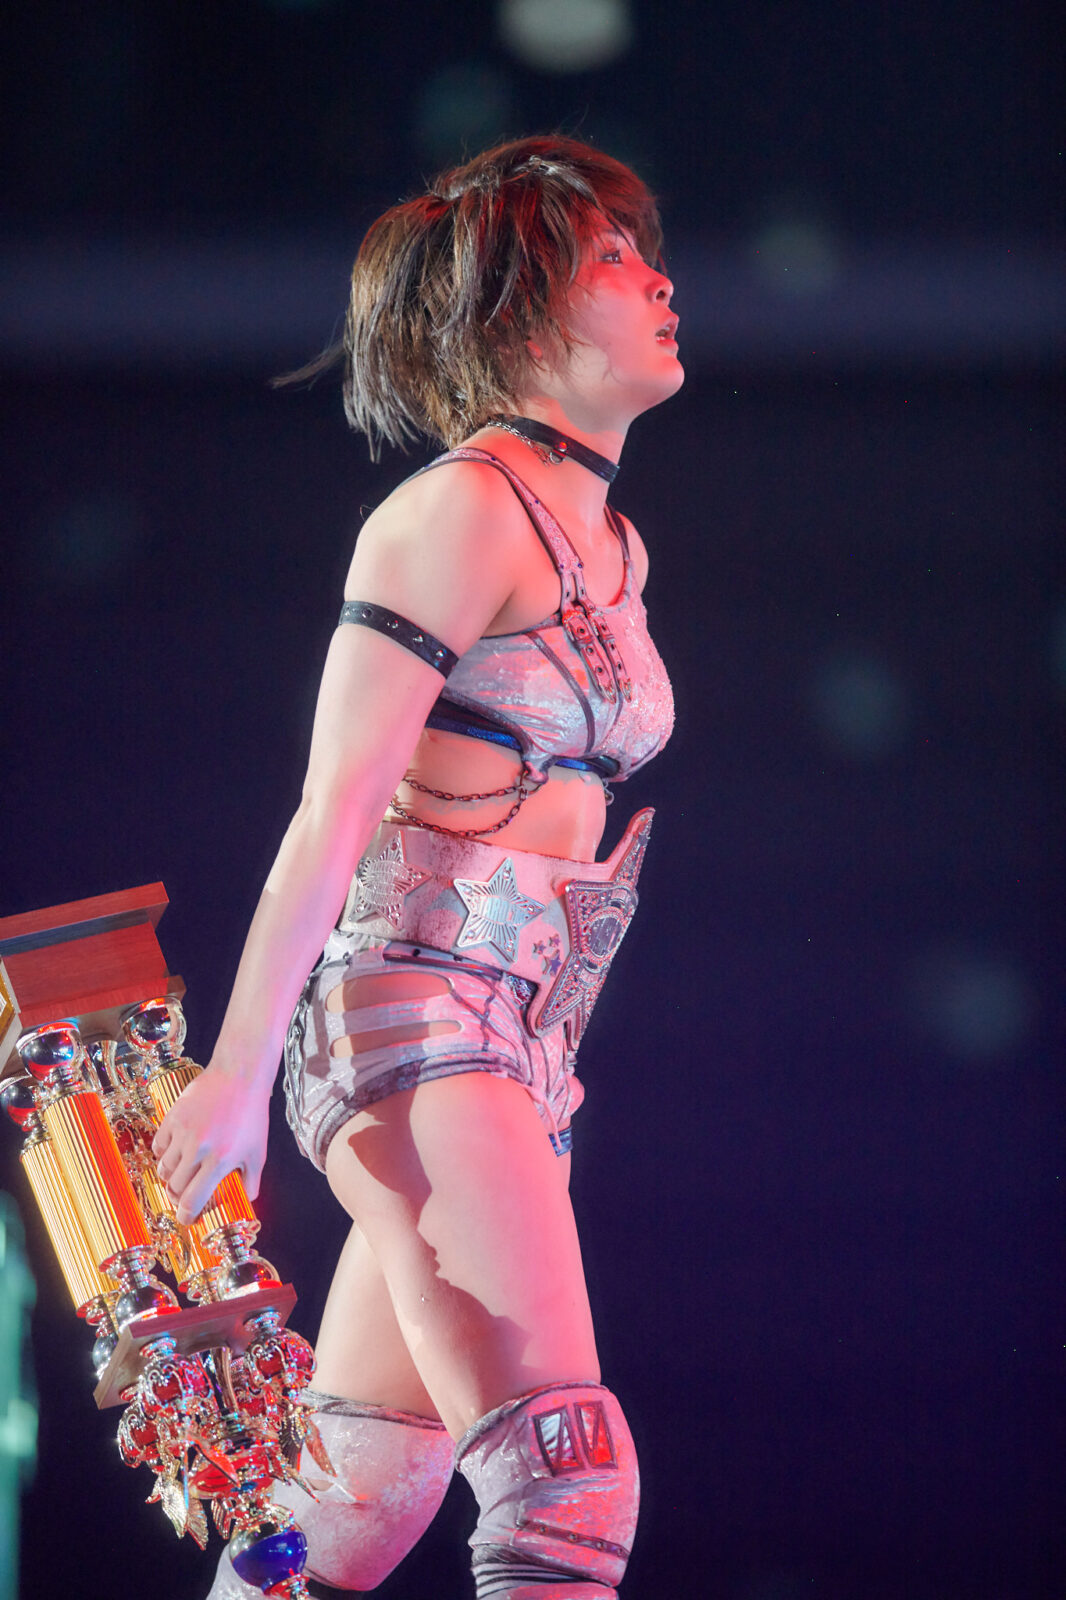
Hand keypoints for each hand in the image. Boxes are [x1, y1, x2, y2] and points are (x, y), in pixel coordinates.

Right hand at [151, 1065, 271, 1224]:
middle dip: (177, 1197)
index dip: (187, 1215)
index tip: (187, 1218)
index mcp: (221, 1161)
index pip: (192, 1201)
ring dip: (171, 1176)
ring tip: (182, 1172)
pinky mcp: (173, 1117)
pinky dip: (163, 1155)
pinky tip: (175, 1152)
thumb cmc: (251, 1113)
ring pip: (163, 1169)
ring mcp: (183, 1133)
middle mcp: (199, 1149)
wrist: (240, 1075)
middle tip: (184, 1195)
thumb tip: (246, 1202)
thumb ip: (252, 1181)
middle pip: (174, 1188)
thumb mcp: (259, 1151)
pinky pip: (158, 1147)